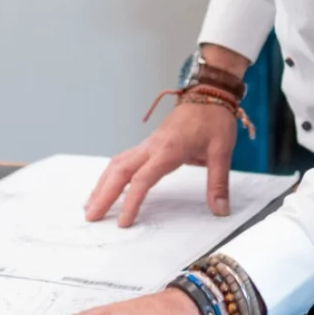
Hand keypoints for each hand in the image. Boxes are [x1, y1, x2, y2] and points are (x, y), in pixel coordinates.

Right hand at [85, 100, 237, 225]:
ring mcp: (147, 144)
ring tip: (90, 206)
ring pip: (116, 164)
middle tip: (91, 217)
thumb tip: (221, 210)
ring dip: (102, 184)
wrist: (209, 92)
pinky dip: (110, 174)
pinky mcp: (148, 144)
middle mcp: (152, 146)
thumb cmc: (214, 119)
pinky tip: (104, 186)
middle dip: (103, 195)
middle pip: (120, 171)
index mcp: (169, 149)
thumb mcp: (222, 152)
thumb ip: (218, 184)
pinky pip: (122, 159)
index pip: (142, 179)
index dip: (131, 201)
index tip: (123, 222)